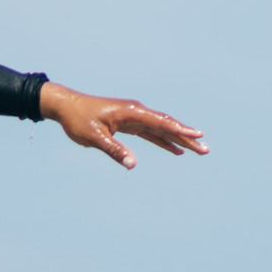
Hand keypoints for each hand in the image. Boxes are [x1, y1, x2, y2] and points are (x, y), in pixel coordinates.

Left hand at [39, 82, 206, 168]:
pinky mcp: (129, 123)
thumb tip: (133, 164)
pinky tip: (175, 150)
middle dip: (186, 137)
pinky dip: (163, 141)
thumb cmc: (78, 120)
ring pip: (161, 130)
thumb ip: (114, 150)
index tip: (198, 135)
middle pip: (166, 126)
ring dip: (178, 140)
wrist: (66, 106)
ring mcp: (134, 117)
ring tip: (198, 150)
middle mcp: (136, 112)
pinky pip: (151, 133)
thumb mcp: (94, 138)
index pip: (160, 123)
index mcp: (131, 112)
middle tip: (205, 149)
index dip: (180, 130)